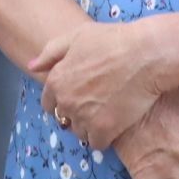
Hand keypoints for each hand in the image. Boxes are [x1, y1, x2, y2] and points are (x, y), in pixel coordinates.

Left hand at [30, 20, 164, 148]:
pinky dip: (104, 136)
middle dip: (76, 113)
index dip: (62, 100)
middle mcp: (65, 101)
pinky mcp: (103, 130)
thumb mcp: (78, 36)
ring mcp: (83, 117)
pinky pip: (96, 142)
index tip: (79, 97)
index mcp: (56, 80)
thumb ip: (51, 52)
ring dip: (90, 126)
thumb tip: (32, 66)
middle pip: (64, 118)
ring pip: (80, 132)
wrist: (145, 55)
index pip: (48, 103)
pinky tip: (116, 123)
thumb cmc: (113, 40)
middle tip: (97, 103)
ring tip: (108, 112)